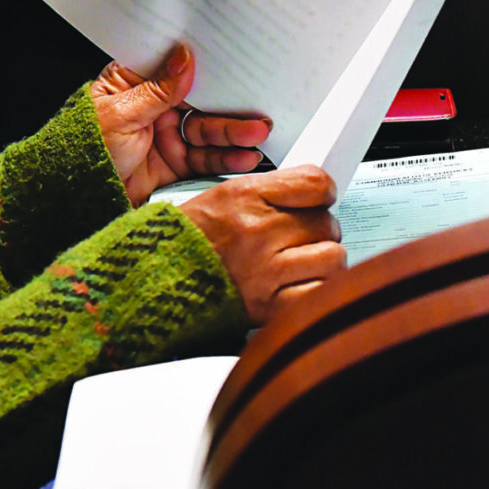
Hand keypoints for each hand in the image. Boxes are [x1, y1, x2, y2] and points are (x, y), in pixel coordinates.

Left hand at [91, 43, 267, 206]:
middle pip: (199, 102)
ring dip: (234, 133)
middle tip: (256, 108)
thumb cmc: (84, 148)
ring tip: (257, 134)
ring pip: (208, 131)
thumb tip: (184, 57)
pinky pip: (206, 159)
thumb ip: (158, 89)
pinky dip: (227, 158)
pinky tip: (244, 156)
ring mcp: (166, 136)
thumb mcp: (120, 113)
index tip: (233, 62)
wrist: (75, 197)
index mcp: (134, 84)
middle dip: (229, 105)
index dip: (203, 66)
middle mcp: (153, 108)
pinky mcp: (174, 164)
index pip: (174, 69)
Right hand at [179, 165, 345, 325]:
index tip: (318, 200)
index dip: (322, 192)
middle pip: (326, 221)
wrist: (156, 281)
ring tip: (302, 262)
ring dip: (322, 261)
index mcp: (244, 196)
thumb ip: (268, 193)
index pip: (316, 182)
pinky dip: (317, 290)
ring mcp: (266, 269)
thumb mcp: (220, 196)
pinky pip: (321, 291)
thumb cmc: (185, 240)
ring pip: (333, 256)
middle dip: (317, 229)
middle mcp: (257, 230)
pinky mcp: (271, 305)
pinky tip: (300, 286)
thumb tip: (312, 196)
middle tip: (299, 237)